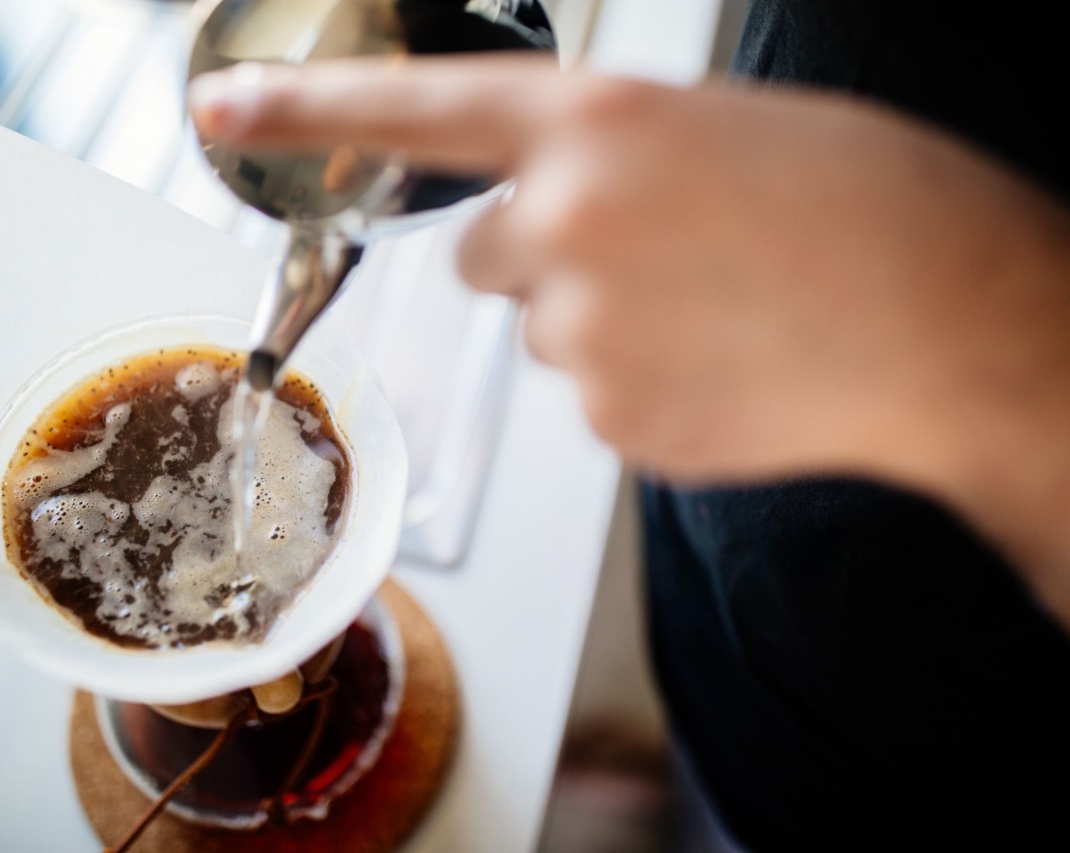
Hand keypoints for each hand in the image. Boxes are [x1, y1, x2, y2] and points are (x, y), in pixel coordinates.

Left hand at [190, 58, 1069, 619]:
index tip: (222, 105)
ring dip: (611, 322)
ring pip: (550, 330)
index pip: (422, 105)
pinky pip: (596, 397)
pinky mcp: (611, 422)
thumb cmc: (872, 210)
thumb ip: (612, 158)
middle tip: (661, 257)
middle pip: (491, 254)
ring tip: (719, 310)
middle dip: (550, 256)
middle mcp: (569, 225)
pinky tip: (724, 365)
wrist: (956, 329)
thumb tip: (551, 206)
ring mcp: (583, 335)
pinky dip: (646, 383)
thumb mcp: (726, 131)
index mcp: (601, 126)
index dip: (311, 106)